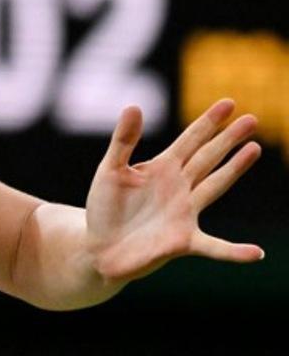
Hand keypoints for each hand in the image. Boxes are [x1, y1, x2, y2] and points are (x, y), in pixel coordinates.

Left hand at [85, 99, 263, 283]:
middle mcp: (179, 187)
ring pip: (215, 186)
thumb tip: (134, 106)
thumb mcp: (110, 170)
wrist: (99, 248)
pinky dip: (234, 251)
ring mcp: (184, 213)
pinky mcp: (182, 241)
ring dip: (234, 169)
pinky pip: (214, 247)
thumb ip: (124, 141)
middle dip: (228, 138)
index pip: (190, 140)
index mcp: (162, 168)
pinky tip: (256, 253)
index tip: (229, 103)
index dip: (208, 122)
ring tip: (255, 149)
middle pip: (207, 157)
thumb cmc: (106, 208)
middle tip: (252, 118)